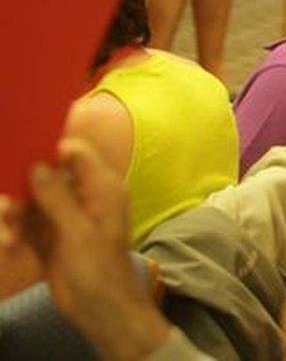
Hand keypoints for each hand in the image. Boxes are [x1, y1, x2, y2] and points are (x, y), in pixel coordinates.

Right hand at [10, 140, 171, 360]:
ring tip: (9, 235)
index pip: (75, 153)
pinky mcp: (48, 237)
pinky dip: (15, 232)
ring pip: (31, 201)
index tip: (18, 154)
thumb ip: (57, 197)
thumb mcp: (78, 231)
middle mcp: (82, 197)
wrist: (101, 310)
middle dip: (21, 185)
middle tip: (8, 206)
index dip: (48, 149)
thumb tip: (37, 165)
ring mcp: (64, 217)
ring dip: (14, 214)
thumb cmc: (100, 269)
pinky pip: (25, 225)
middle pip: (45, 176)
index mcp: (101, 187)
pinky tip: (10, 245)